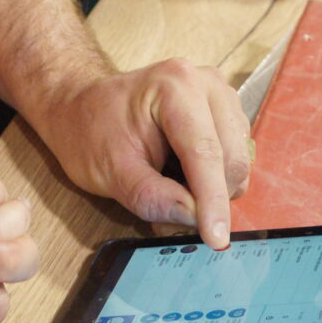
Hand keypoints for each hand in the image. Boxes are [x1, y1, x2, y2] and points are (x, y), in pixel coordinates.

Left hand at [33, 62, 250, 251]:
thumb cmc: (90, 131)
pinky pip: (235, 159)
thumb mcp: (110, 170)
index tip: (215, 239)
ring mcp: (220, 96)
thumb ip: (151, 196)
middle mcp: (206, 83)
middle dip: (207, 199)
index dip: (212, 200)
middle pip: (230, 159)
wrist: (83, 107)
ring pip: (238, 163)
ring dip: (211, 191)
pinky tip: (180, 179)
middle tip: (167, 219)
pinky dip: (213, 181)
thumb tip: (193, 219)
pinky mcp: (226, 113)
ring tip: (167, 192)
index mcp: (175, 86)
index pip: (204, 151)